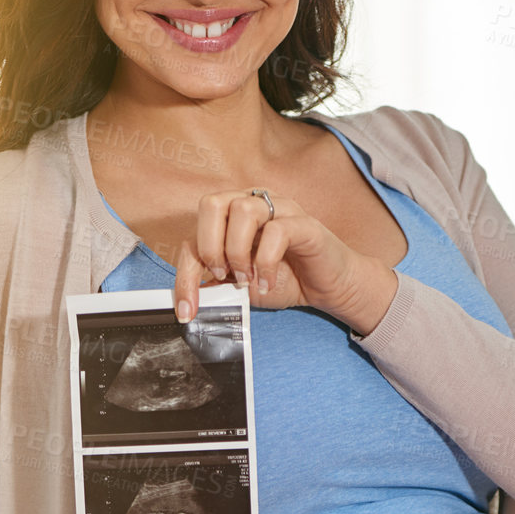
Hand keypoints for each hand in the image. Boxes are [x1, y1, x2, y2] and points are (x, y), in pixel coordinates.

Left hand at [173, 189, 396, 330]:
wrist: (330, 288)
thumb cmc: (285, 280)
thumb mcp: (240, 287)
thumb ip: (215, 284)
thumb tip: (187, 297)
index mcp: (231, 217)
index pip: (194, 235)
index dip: (185, 274)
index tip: (187, 309)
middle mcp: (253, 204)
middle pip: (211, 204)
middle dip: (209, 247)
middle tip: (223, 276)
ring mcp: (280, 209)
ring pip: (242, 209)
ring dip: (237, 251)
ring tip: (248, 279)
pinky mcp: (304, 223)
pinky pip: (277, 230)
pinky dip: (266, 261)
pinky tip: (269, 281)